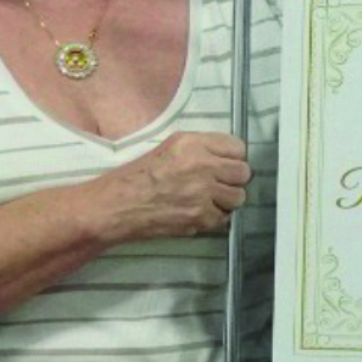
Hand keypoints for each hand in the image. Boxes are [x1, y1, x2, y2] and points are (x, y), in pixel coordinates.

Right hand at [84, 131, 252, 243]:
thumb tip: (224, 156)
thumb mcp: (168, 147)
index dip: (233, 156)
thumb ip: (199, 148)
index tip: (226, 162)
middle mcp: (202, 165)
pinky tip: (200, 211)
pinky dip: (216, 216)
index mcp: (192, 143)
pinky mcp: (201, 218)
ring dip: (228, 199)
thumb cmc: (137, 175)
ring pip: (239, 197)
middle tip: (221, 182)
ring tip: (211, 198)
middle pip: (243, 171)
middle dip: (234, 178)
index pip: (237, 146)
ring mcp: (204, 194)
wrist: (119, 205)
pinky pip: (225, 217)